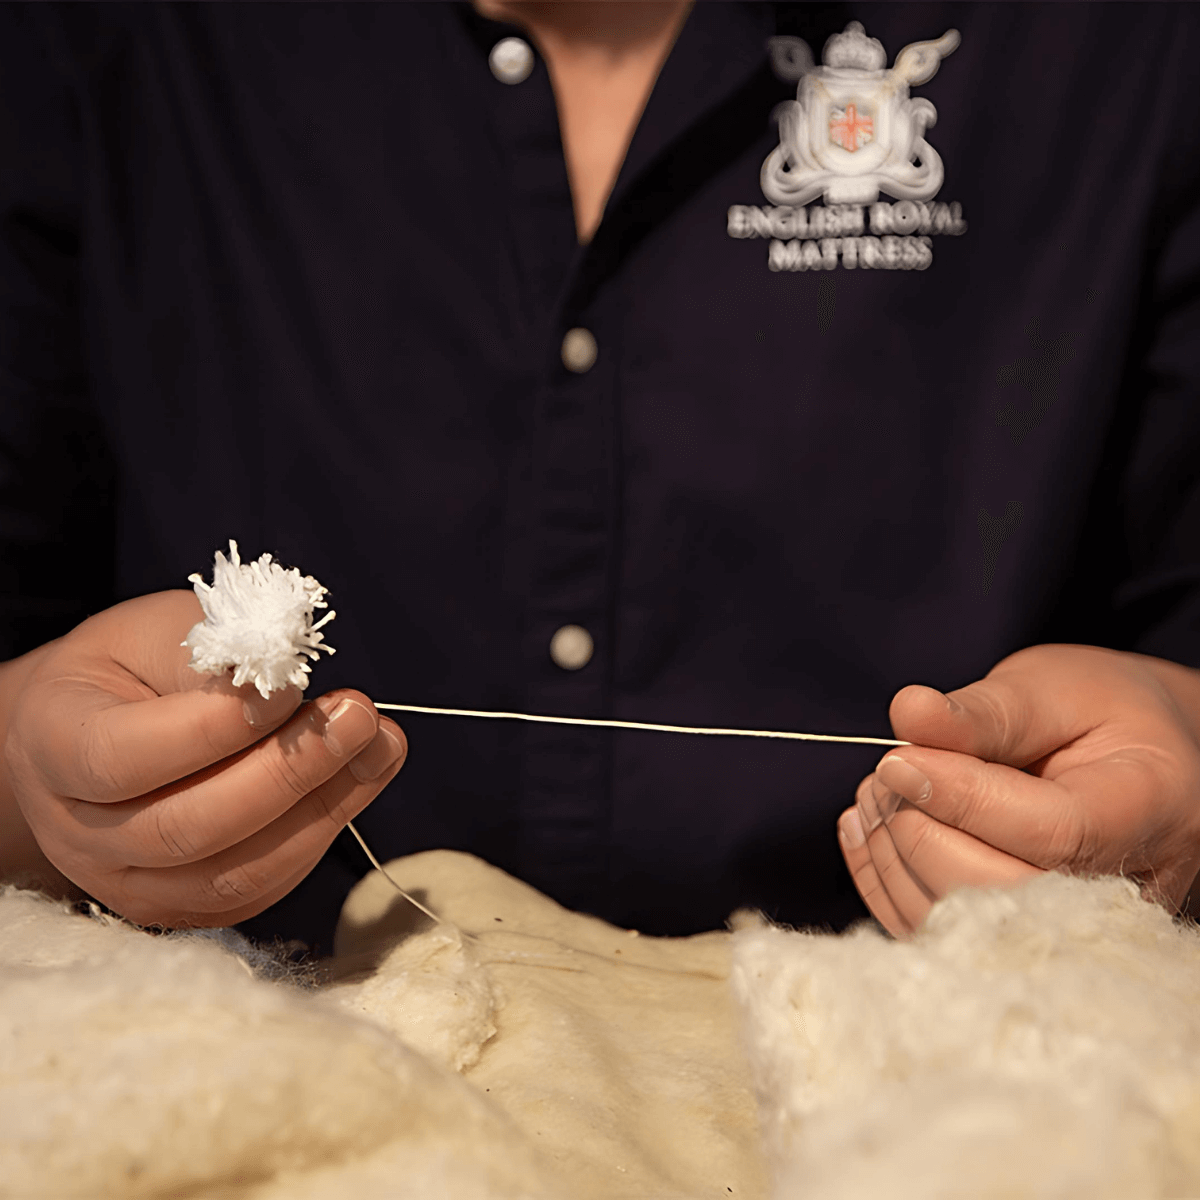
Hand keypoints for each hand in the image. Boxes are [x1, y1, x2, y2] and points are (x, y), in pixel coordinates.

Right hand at [4, 590, 406, 926]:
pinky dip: (323, 831)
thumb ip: (214, 659)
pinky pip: (265, 886)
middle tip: (360, 716)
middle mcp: (81, 833)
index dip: (213, 728)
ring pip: (235, 873)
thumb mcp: (161, 633)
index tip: (288, 687)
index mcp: (54, 747)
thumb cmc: (136, 668)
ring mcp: (132, 884)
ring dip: (324, 806)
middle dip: (290, 771)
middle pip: (189, 828)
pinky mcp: (190, 907)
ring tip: (380, 745)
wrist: (104, 728)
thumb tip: (289, 687)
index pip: (125, 759)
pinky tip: (362, 776)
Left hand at [836, 643, 1199, 938]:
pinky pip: (935, 933)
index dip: (959, 799)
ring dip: (892, 854)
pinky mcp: (1018, 937)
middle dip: (917, 830)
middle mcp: (1120, 887)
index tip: (897, 760)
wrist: (1139, 760)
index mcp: (1144, 809)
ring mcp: (1071, 927)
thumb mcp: (1054, 688)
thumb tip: (908, 713)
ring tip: (880, 791)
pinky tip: (870, 829)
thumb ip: (986, 710)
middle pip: (997, 891)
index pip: (1047, 833)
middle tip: (887, 771)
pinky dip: (886, 881)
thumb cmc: (1102, 713)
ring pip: (955, 922)